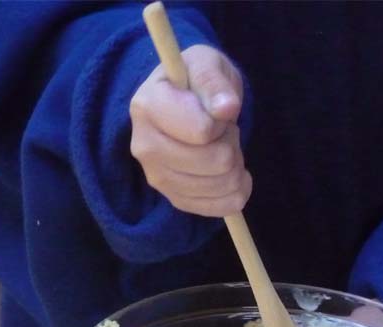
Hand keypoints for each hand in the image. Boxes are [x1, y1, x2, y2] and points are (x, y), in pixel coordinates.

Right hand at [130, 45, 251, 215]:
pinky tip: (230, 172)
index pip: (202, 132)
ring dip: (236, 164)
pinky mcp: (176, 200)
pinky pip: (224, 206)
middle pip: (217, 161)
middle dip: (231, 142)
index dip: (220, 121)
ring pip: (224, 184)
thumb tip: (226, 108)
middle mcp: (145, 147)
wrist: (185, 106)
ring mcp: (158, 179)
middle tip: (222, 129)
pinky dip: (238, 190)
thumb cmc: (195, 83)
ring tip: (222, 146)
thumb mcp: (206, 64)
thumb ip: (214, 80)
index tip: (214, 110)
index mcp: (146, 107)